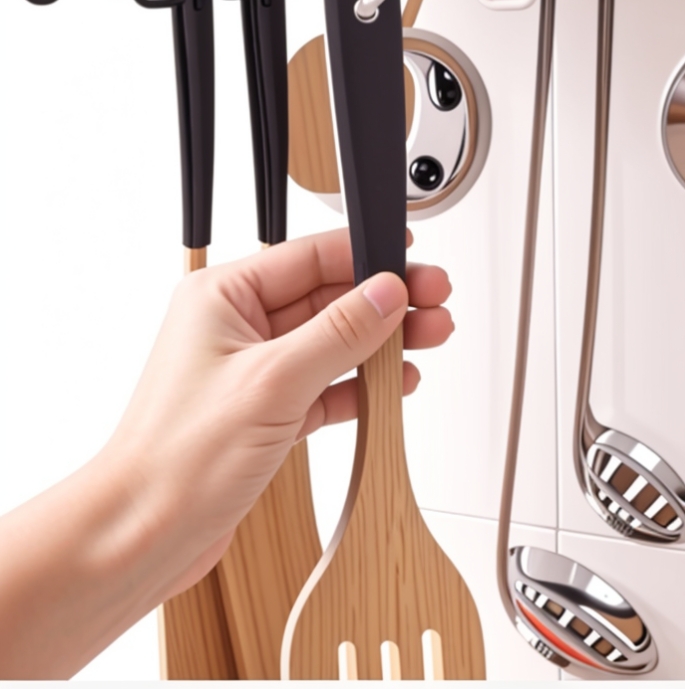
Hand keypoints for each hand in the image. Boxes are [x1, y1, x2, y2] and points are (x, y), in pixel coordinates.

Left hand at [106, 227, 452, 595]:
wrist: (144, 535)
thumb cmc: (177, 457)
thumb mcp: (274, 382)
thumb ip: (337, 333)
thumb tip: (384, 294)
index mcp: (222, 296)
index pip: (307, 256)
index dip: (364, 255)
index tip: (410, 257)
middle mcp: (234, 327)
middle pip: (326, 298)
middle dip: (383, 302)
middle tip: (434, 303)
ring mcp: (250, 372)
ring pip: (330, 343)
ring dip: (379, 344)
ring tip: (428, 340)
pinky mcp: (263, 414)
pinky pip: (323, 385)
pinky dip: (359, 386)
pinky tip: (394, 385)